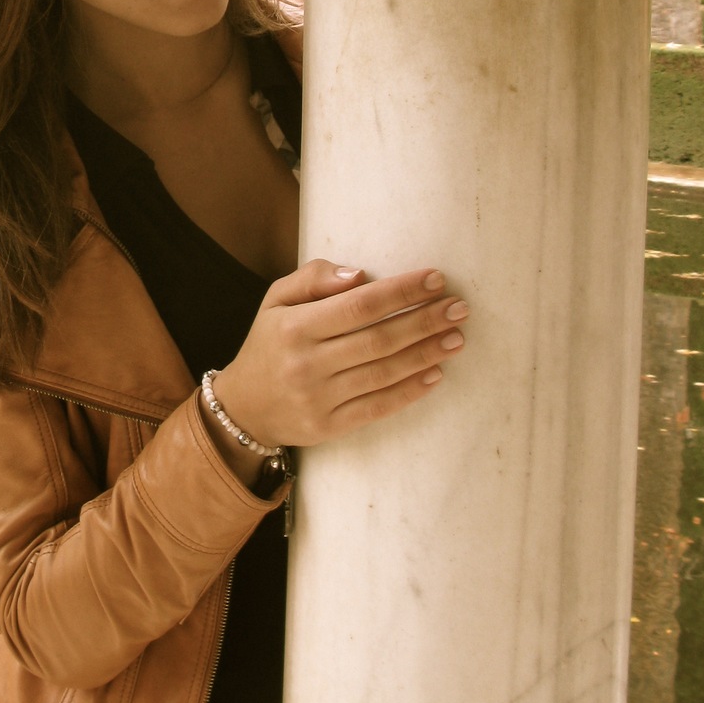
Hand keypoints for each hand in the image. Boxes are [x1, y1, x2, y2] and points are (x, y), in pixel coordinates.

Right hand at [207, 260, 465, 479]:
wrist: (243, 407)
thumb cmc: (269, 343)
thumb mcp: (275, 300)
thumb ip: (313, 278)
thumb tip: (360, 275)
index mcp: (295, 327)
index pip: (359, 305)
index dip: (401, 291)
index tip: (435, 279)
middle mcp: (306, 363)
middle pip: (379, 339)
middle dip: (425, 321)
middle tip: (460, 308)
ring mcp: (319, 398)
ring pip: (384, 373)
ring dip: (426, 354)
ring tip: (456, 337)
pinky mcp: (329, 426)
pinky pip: (378, 407)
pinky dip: (410, 391)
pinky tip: (435, 374)